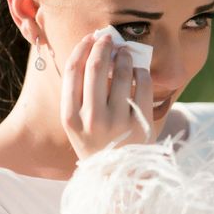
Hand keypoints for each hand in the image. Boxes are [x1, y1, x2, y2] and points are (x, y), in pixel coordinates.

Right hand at [60, 33, 152, 160]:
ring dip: (124, 55)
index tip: (90, 38)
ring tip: (125, 52)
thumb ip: (79, 93)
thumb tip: (92, 50)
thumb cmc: (94, 141)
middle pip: (96, 67)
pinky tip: (138, 69)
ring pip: (122, 72)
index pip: (73, 70)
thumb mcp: (76, 123)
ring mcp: (118, 122)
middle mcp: (92, 119)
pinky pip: (143, 85)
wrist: (116, 175)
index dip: (82, 48)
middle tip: (109, 37)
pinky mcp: (141, 123)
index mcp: (70, 117)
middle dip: (104, 45)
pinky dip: (141, 71)